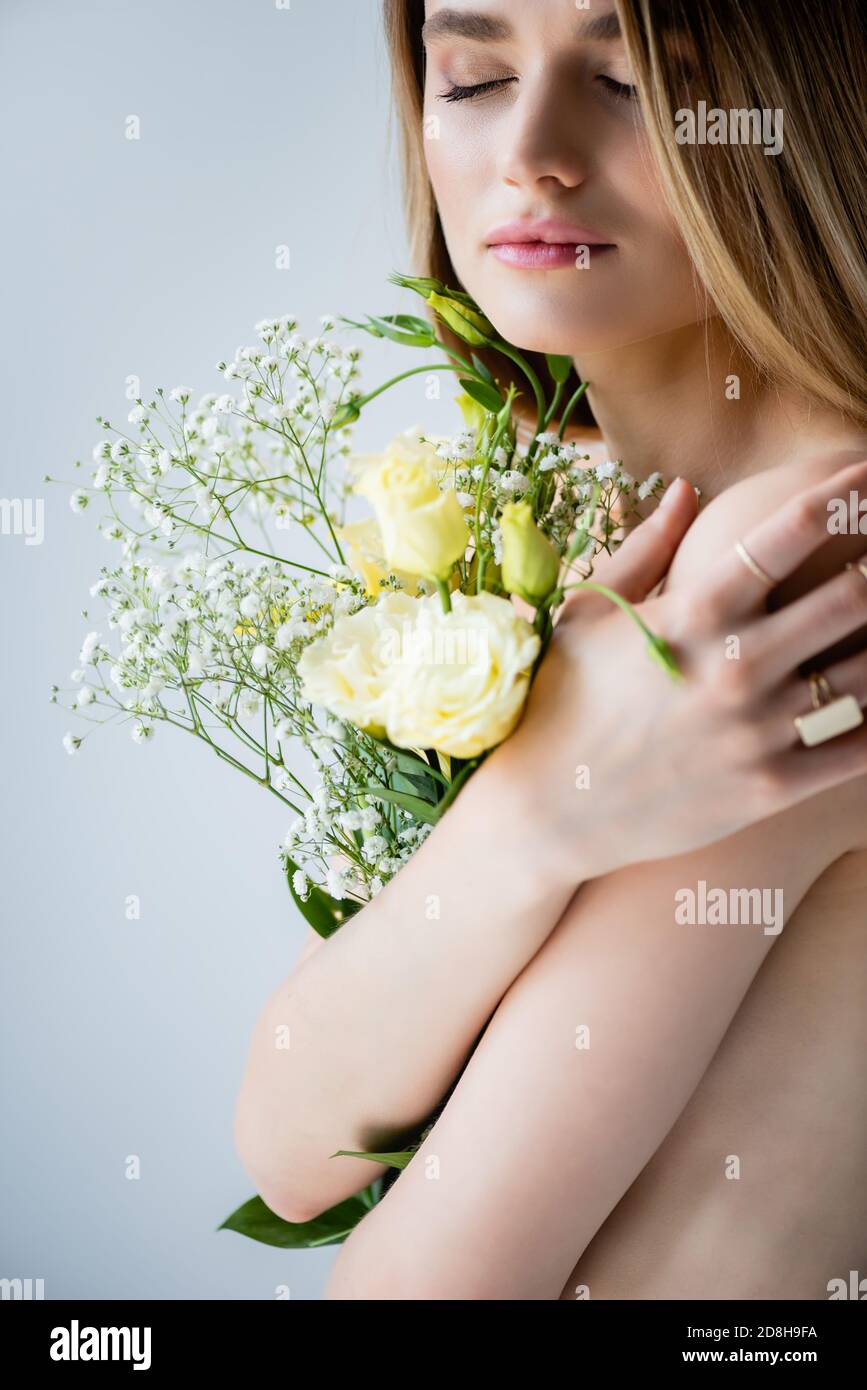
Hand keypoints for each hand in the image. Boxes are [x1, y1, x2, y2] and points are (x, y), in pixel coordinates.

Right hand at [487, 461, 866, 880]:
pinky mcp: (769, 787)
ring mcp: (758, 730)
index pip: (787, 534)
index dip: (843, 495)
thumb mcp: (591, 615)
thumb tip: (687, 489)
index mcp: (694, 613)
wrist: (547, 810)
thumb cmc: (562, 700)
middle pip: (851, 597)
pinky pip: (856, 750)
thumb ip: (647, 548)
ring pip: (866, 675)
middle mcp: (736, 666)